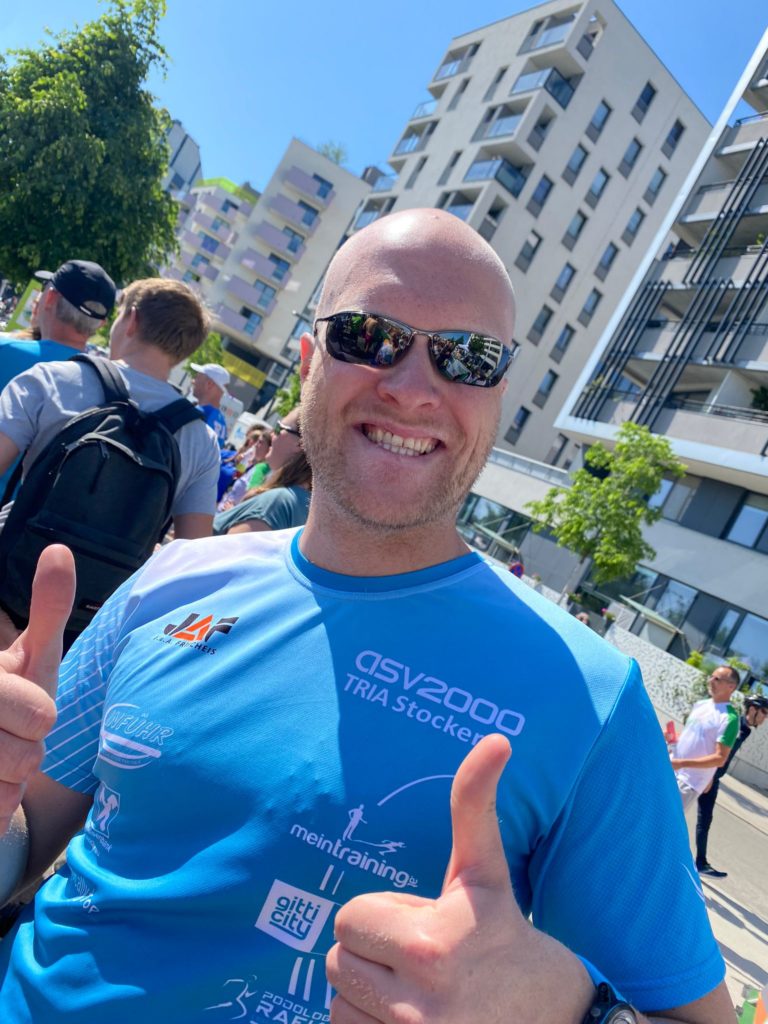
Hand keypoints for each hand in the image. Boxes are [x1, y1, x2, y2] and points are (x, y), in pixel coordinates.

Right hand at [0, 545, 74, 836]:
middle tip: (15, 732)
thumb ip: (47, 608)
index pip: (36, 712)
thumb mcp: (31, 654)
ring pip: (10, 784)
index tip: (24, 707)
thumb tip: (59, 550)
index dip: (34, 712)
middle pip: (26, 754)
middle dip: (28, 746)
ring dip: (11, 777)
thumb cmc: (13, 698)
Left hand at [327, 734, 593, 1023]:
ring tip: (416, 992)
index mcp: (432, 943)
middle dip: (370, 954)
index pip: (349, 917)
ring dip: (368, 996)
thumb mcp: (486, 873)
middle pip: (337, 961)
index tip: (422, 922)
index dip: (381, 915)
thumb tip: (496, 738)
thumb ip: (475, 804)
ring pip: (339, 1005)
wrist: (560, 1022)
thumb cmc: (510, 939)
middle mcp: (419, 1004)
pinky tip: (408, 1021)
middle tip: (417, 958)